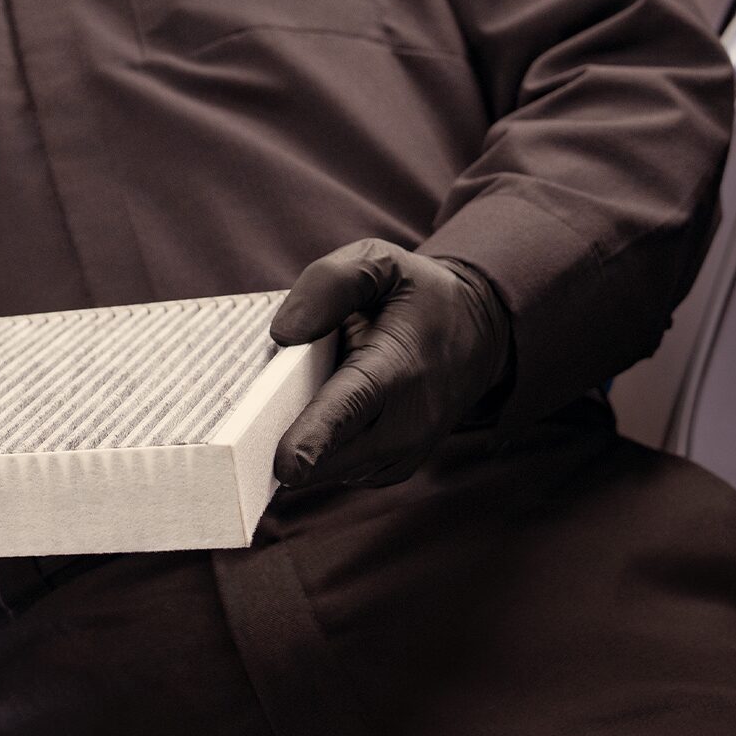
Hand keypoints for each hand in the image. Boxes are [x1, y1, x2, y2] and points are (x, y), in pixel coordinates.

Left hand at [269, 240, 511, 489]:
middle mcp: (405, 423)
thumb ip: (330, 284)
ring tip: (307, 392)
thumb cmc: (419, 296)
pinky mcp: (390, 470)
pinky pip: (337, 471)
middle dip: (285, 441)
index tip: (286, 465)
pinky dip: (319, 451)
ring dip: (302, 443)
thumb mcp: (381, 264)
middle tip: (258, 407)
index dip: (315, 437)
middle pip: (330, 454)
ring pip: (328, 470)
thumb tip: (284, 334)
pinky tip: (319, 414)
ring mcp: (400, 454)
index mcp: (397, 367)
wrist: (477, 334)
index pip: (351, 407)